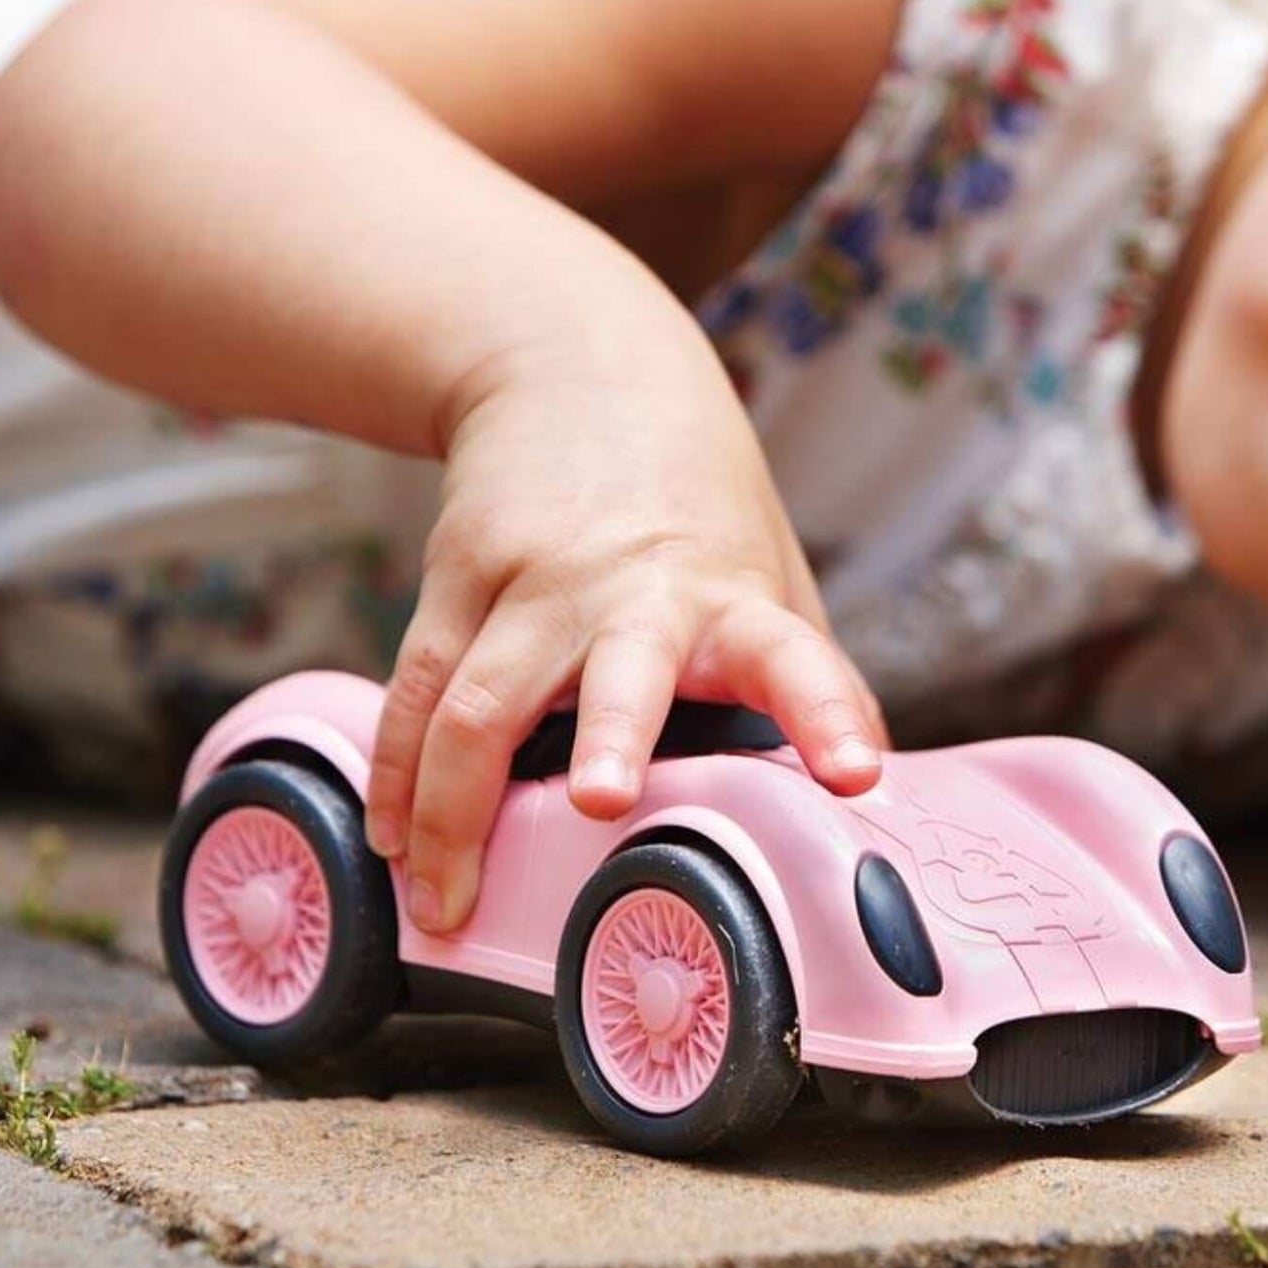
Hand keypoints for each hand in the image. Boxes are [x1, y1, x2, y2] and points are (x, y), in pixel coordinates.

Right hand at [363, 340, 886, 932]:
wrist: (578, 363)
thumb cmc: (691, 497)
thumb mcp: (769, 571)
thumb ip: (805, 672)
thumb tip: (875, 775)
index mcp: (732, 598)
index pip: (793, 657)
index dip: (825, 714)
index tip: (853, 773)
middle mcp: (636, 593)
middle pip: (618, 672)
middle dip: (613, 737)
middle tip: (603, 800)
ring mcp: (536, 583)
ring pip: (479, 700)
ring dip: (454, 810)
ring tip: (447, 904)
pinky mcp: (458, 574)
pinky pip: (416, 690)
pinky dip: (397, 775)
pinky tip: (391, 841)